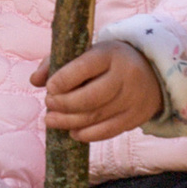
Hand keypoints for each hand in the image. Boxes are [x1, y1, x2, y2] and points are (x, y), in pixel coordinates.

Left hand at [38, 43, 164, 143]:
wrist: (152, 72)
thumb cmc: (108, 61)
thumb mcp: (88, 53)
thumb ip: (57, 63)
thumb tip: (34, 81)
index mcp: (110, 54)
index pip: (82, 69)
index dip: (61, 81)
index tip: (49, 88)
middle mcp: (124, 76)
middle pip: (88, 98)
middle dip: (62, 105)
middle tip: (48, 104)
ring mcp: (132, 99)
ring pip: (95, 117)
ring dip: (68, 122)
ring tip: (52, 120)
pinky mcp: (135, 118)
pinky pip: (107, 131)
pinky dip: (86, 134)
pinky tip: (72, 131)